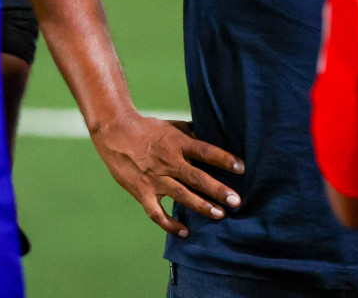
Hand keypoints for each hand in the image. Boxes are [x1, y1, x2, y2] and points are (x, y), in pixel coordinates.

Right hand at [91, 112, 243, 236]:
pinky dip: (169, 225)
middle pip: (197, 177)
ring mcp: (155, 179)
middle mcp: (168, 162)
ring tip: (219, 215)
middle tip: (236, 201)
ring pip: (181, 196)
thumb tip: (214, 140)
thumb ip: (192, 135)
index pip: (205, 151)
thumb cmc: (148, 128)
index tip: (241, 168)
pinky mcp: (142, 192)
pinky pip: (156, 213)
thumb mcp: (173, 126)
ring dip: (201, 206)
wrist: (115, 132)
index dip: (224, 159)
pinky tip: (184, 232)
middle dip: (218, 190)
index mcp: (177, 143)